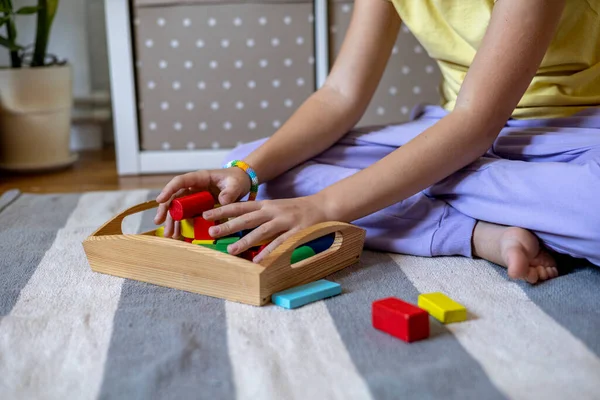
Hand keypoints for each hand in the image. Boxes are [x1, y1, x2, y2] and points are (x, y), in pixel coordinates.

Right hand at [154, 168, 251, 237]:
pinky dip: (183, 225)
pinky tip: (179, 235)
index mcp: (200, 178)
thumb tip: (222, 200)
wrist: (242, 183)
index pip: (180, 181)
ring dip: (173, 221)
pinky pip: (188, 215)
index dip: (169, 189)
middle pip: (175, 197)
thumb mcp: (236, 184)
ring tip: (170, 235)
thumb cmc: (237, 179)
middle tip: (159, 222)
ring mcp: (195, 197)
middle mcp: (194, 187)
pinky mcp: (198, 206)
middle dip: (166, 209)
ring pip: (179, 208)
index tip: (160, 200)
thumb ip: (230, 192)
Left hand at [202, 195, 328, 261]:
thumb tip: (238, 225)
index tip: (206, 214)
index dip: (223, 210)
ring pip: (262, 231)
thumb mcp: (276, 208)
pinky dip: (269, 252)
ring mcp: (285, 221)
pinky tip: (258, 261)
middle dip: (228, 225)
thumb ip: (260, 215)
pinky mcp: (297, 231)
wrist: (324, 205)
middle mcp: (273, 211)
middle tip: (212, 232)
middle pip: (247, 218)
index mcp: (267, 204)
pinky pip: (280, 243)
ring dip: (245, 241)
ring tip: (231, 251)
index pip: (241, 206)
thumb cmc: (297, 209)